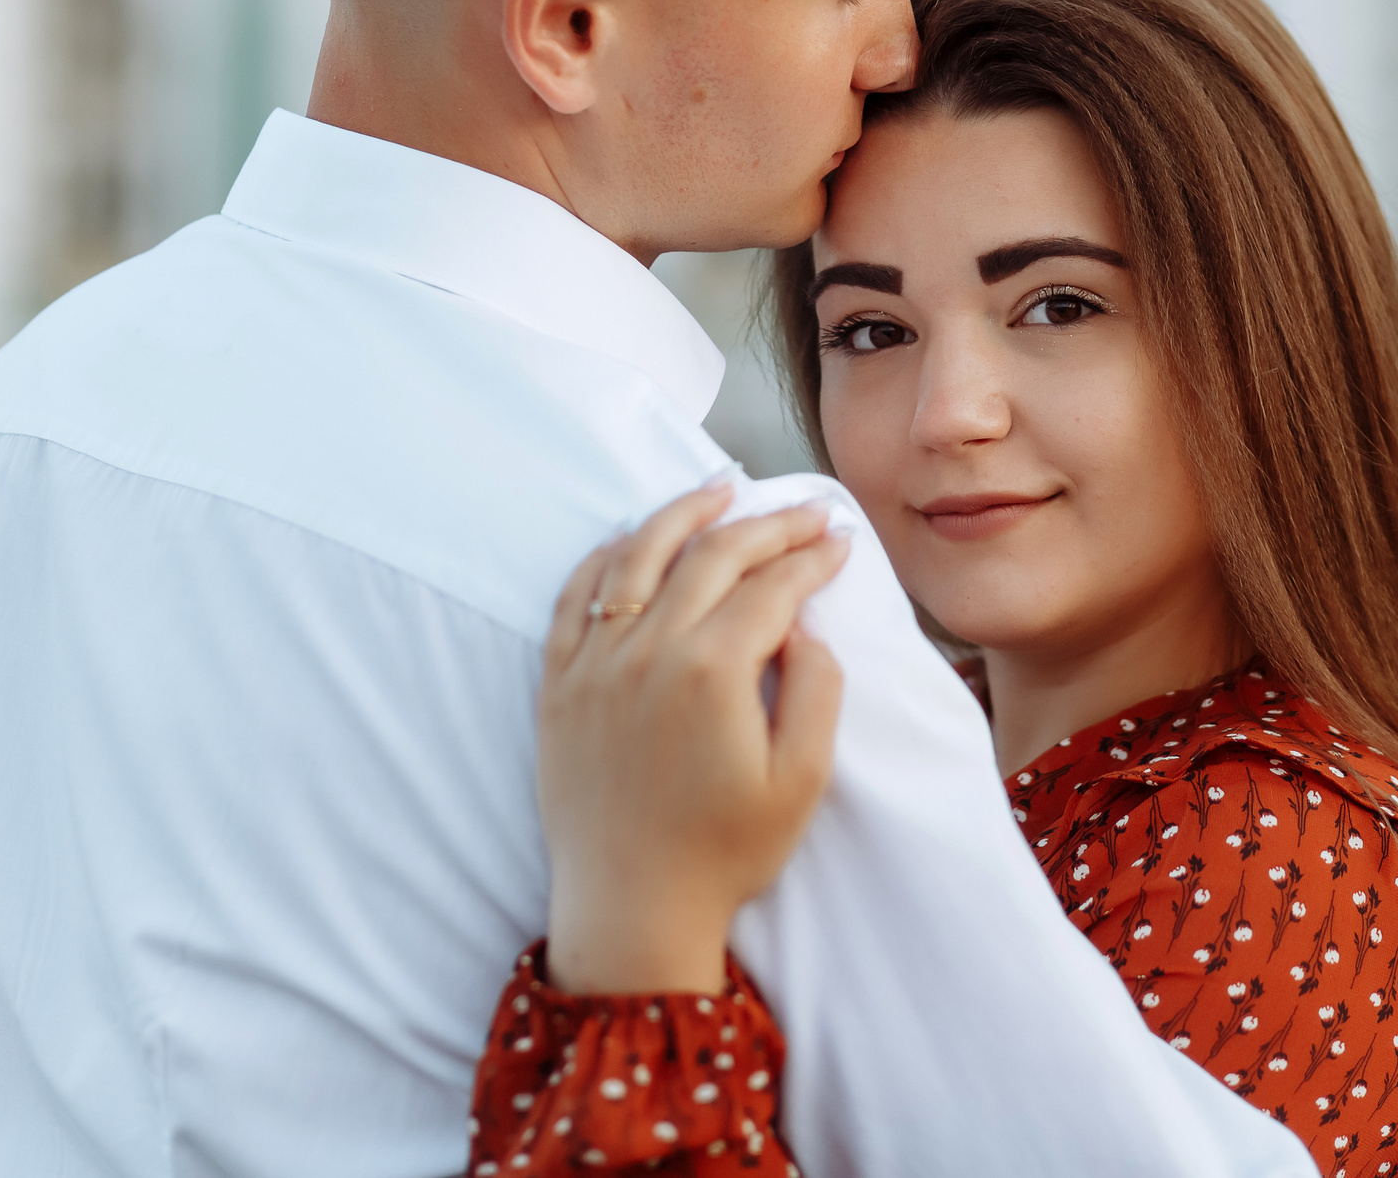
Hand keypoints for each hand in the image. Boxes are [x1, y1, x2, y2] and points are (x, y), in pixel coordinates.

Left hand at [538, 482, 848, 994]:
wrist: (631, 908)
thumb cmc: (725, 852)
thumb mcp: (802, 779)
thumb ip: (816, 690)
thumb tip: (803, 626)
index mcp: (713, 671)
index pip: (773, 585)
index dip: (813, 556)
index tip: (840, 541)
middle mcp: (647, 650)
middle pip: (712, 555)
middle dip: (768, 523)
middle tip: (805, 510)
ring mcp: (594, 663)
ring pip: (638, 555)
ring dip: (683, 513)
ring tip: (720, 488)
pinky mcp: (558, 684)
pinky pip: (575, 595)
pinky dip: (605, 555)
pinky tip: (631, 537)